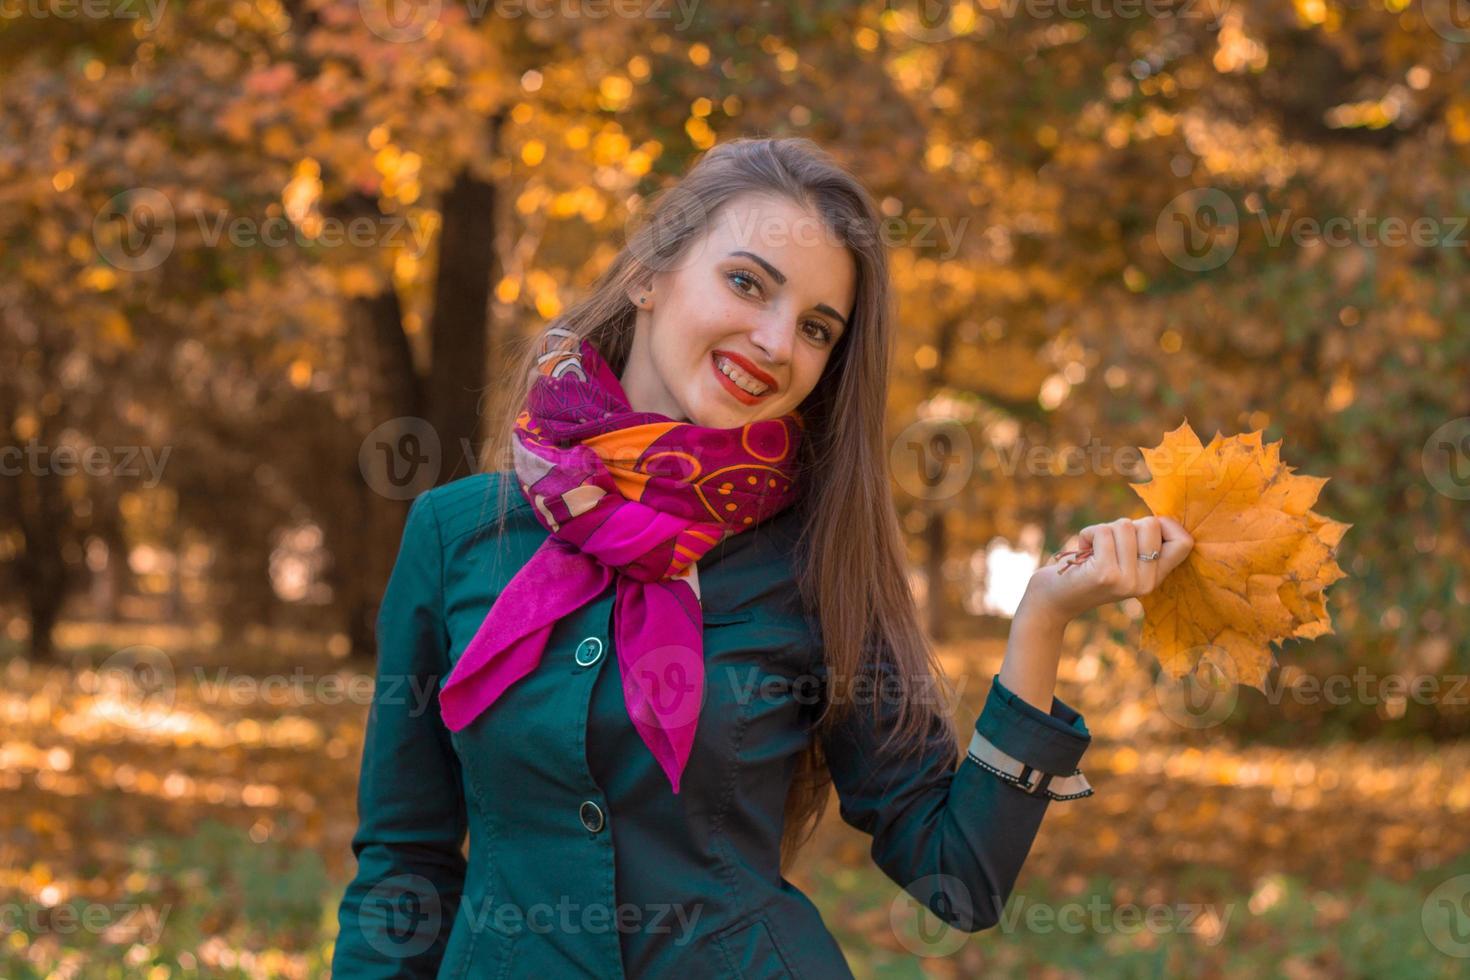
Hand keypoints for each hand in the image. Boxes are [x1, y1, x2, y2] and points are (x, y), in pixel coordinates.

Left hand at [1020, 516, 1193, 624]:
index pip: (1184, 542)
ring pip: (1124, 526)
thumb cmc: (1086, 570)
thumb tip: (1159, 518)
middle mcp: (1147, 583)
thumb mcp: (1121, 560)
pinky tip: (1082, 552)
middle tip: (1108, 545)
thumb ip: (1141, 544)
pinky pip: (1102, 531)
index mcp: (1155, 578)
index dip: (1167, 524)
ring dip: (1103, 530)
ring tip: (1093, 551)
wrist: (1052, 602)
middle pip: (1151, 525)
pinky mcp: (1106, 574)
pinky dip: (1087, 534)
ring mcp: (1128, 580)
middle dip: (1125, 525)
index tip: (1141, 528)